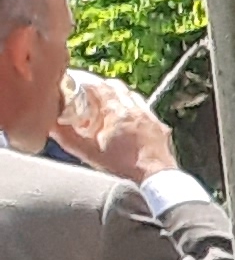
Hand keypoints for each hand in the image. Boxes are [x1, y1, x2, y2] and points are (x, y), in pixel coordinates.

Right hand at [57, 69, 168, 184]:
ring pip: (132, 95)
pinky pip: (144, 108)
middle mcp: (136, 110)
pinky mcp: (159, 125)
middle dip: (101, 86)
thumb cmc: (122, 166)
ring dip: (118, 94)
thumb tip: (50, 124)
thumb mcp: (88, 152)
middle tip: (88, 90)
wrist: (156, 177)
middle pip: (117, 87)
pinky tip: (126, 116)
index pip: (100, 87)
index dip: (86, 82)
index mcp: (117, 113)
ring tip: (106, 101)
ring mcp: (150, 117)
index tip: (76, 83)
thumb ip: (67, 137)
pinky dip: (133, 106)